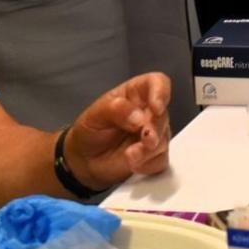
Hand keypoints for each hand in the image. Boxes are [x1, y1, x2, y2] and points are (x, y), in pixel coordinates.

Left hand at [65, 72, 171, 189]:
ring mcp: (154, 134)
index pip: (157, 83)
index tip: (156, 107)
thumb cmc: (90, 130)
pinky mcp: (153, 156)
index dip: (161, 92)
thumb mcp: (95, 114)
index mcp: (135, 94)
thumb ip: (115, 109)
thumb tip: (138, 117)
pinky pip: (161, 161)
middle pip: (163, 115)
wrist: (85, 160)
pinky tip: (135, 165)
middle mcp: (148, 112)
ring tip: (130, 157)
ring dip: (149, 151)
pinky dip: (149, 165)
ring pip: (164, 140)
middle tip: (144, 139)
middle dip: (155, 129)